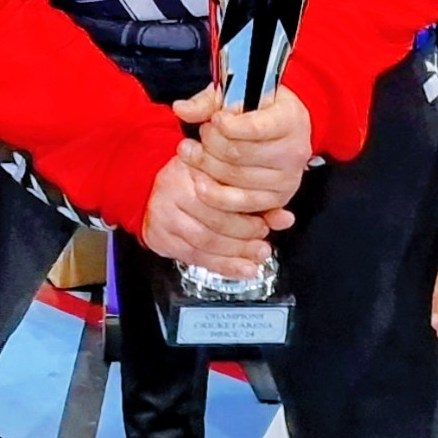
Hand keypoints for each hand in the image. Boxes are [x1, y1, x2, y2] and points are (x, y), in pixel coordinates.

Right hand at [139, 144, 284, 275]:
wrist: (153, 189)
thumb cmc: (195, 180)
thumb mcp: (225, 178)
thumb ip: (254, 197)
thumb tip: (284, 218)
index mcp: (193, 168)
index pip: (226, 195)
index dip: (252, 212)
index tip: (272, 222)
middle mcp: (174, 189)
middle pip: (216, 222)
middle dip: (245, 238)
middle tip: (263, 245)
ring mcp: (164, 215)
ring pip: (206, 242)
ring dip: (235, 255)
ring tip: (255, 258)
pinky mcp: (160, 237)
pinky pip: (194, 257)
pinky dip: (221, 266)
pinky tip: (240, 269)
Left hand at [183, 79, 311, 212]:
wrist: (281, 129)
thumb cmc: (258, 109)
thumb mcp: (235, 95)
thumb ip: (207, 102)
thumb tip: (181, 109)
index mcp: (290, 118)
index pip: (254, 128)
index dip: (226, 126)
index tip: (215, 120)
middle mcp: (294, 150)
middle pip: (238, 153)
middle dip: (211, 144)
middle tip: (202, 134)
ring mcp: (287, 178)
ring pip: (234, 178)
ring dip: (206, 166)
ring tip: (194, 153)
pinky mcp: (277, 199)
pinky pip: (240, 203)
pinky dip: (214, 194)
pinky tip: (199, 181)